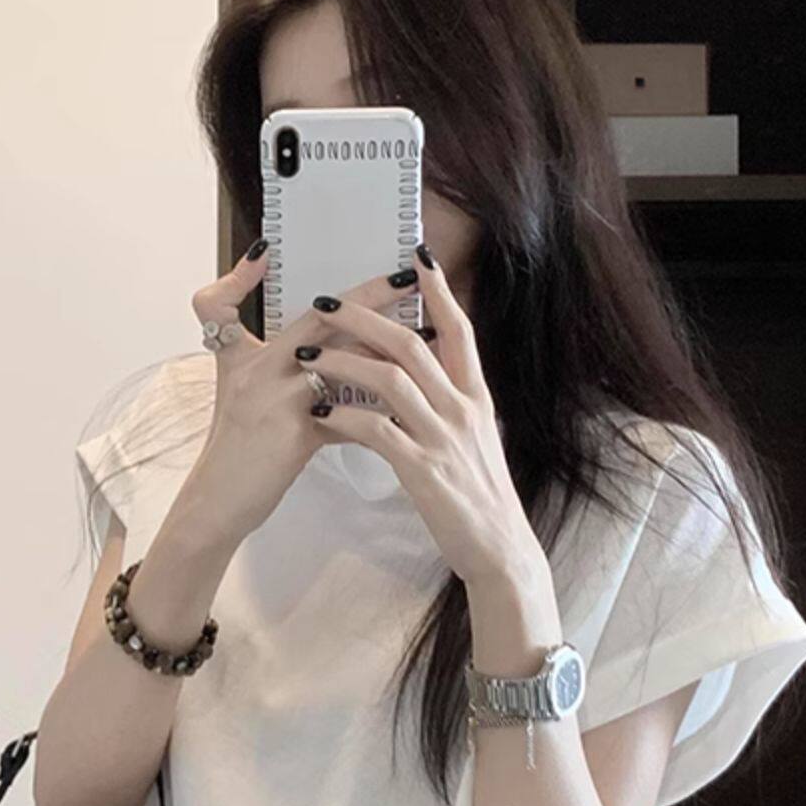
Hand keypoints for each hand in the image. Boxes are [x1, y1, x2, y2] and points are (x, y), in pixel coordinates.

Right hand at [184, 244, 411, 549]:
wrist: (218, 504)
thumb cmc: (236, 453)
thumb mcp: (241, 397)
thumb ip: (278, 366)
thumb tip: (319, 346)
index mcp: (244, 359)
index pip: (246, 304)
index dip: (250, 276)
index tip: (275, 250)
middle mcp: (259, 371)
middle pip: (321, 319)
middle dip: (369, 295)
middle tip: (408, 277)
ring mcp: (276, 401)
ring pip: (343, 361)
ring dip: (387, 347)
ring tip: (425, 336)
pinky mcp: (293, 434)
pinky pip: (347, 414)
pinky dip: (377, 408)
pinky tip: (409, 400)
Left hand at [298, 246, 538, 587]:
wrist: (499, 547)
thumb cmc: (479, 496)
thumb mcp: (475, 440)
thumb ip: (453, 405)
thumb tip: (431, 377)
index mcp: (477, 396)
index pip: (458, 330)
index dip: (437, 291)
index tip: (415, 257)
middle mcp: (463, 409)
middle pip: (413, 344)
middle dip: (366, 317)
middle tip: (326, 303)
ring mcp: (443, 438)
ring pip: (390, 380)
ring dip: (343, 362)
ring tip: (306, 357)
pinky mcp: (423, 470)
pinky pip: (377, 432)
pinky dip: (343, 419)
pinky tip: (317, 415)